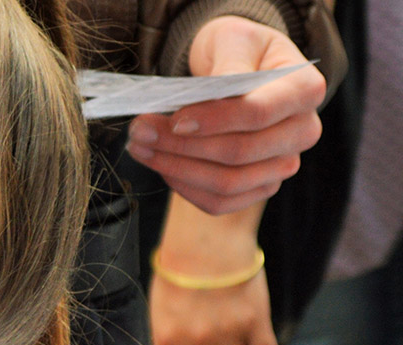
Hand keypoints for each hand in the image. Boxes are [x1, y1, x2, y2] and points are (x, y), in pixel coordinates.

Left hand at [127, 16, 325, 213]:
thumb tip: (209, 100)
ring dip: (176, 169)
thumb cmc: (238, 52)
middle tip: (140, 131)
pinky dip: (184, 187)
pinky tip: (161, 165)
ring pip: (226, 184)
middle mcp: (302, 132)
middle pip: (238, 153)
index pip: (257, 114)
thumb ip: (228, 66)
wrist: (241, 70)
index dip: (212, 120)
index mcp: (305, 90)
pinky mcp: (259, 188)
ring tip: (141, 147)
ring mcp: (282, 165)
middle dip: (181, 146)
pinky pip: (219, 202)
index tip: (174, 119)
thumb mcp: (234, 42)